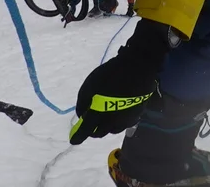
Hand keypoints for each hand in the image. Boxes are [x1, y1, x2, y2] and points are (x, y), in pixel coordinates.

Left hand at [68, 18, 176, 143]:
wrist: (136, 69)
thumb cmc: (109, 75)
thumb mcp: (89, 85)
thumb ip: (83, 102)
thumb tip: (82, 114)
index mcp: (99, 114)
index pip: (86, 130)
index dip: (78, 137)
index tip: (73, 141)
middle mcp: (112, 121)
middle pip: (100, 133)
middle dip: (93, 131)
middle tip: (90, 125)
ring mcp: (125, 120)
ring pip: (112, 130)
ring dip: (106, 128)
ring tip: (104, 119)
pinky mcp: (136, 115)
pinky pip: (124, 124)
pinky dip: (117, 123)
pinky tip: (118, 115)